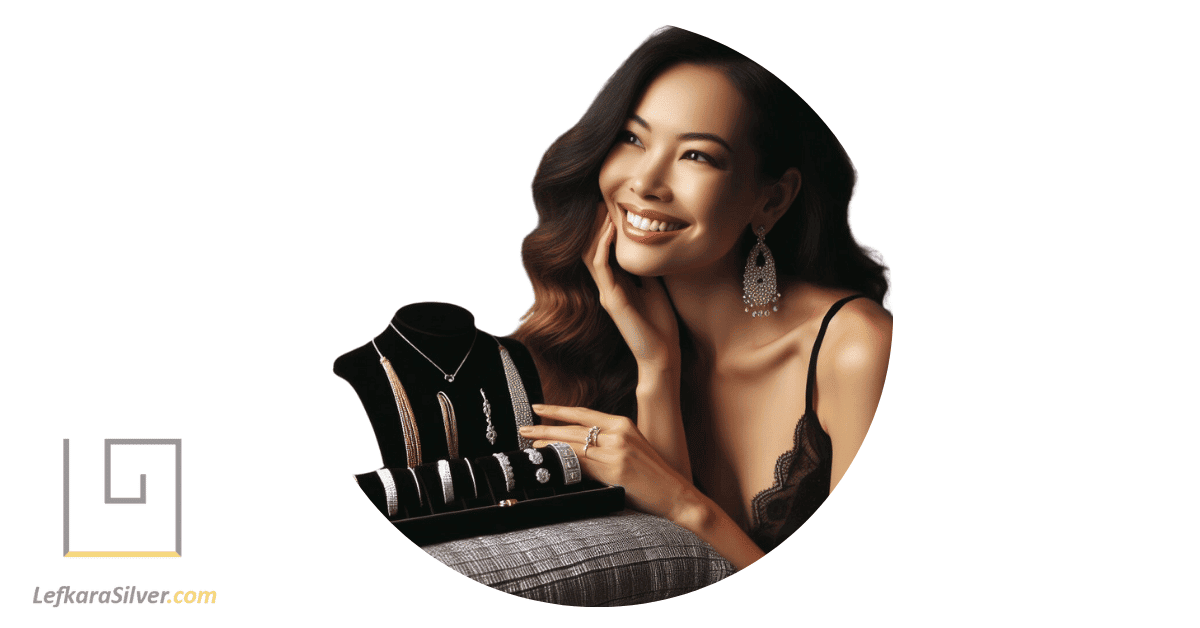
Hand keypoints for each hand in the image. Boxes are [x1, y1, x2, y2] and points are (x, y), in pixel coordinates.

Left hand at [524, 403, 694, 520]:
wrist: (675, 495)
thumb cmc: (652, 476)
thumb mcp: (631, 449)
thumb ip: (607, 443)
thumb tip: (577, 445)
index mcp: (623, 424)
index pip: (583, 413)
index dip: (558, 410)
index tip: (538, 407)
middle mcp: (619, 433)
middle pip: (573, 427)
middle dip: (545, 427)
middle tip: (523, 428)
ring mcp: (617, 451)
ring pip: (573, 444)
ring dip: (549, 444)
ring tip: (531, 445)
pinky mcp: (615, 470)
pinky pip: (581, 463)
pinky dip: (563, 461)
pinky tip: (551, 461)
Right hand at [585, 205, 679, 369]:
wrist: (662, 354)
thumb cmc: (661, 324)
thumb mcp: (655, 287)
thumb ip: (646, 270)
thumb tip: (648, 245)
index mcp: (616, 285)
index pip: (602, 251)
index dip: (602, 229)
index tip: (608, 206)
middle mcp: (606, 287)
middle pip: (590, 249)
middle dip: (593, 225)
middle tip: (598, 200)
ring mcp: (606, 293)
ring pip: (590, 254)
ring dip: (595, 231)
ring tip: (601, 209)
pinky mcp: (611, 299)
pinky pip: (600, 266)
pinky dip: (603, 245)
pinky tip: (610, 229)